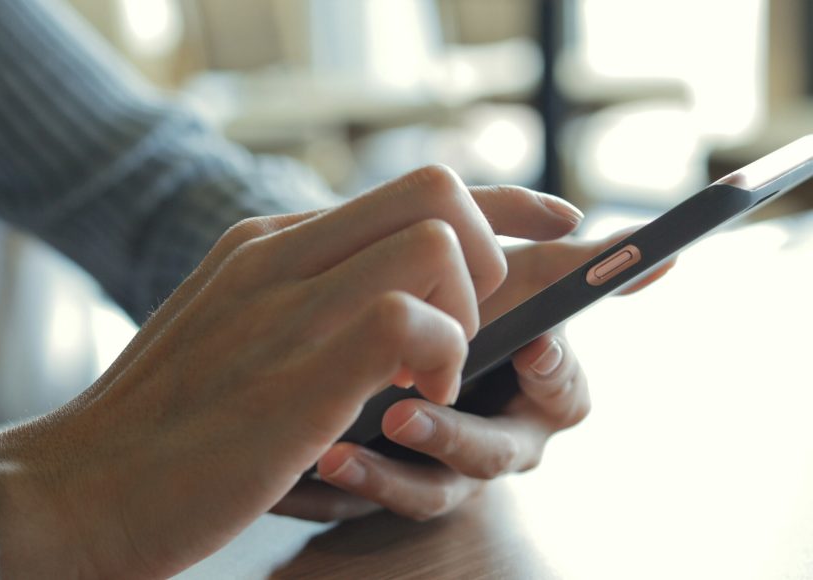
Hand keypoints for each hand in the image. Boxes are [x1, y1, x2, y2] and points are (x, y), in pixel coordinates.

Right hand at [0, 166, 590, 577]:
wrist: (75, 489)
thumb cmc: (157, 430)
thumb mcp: (224, 338)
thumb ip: (294, 308)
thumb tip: (386, 308)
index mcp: (264, 246)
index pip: (405, 188)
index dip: (496, 200)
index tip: (553, 219)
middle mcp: (278, 255)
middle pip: (433, 188)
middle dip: (487, 251)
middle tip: (461, 329)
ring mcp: (286, 304)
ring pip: (434, 240)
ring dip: (463, 312)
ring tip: (425, 376)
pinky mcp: (299, 368)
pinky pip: (412, 315)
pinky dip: (436, 356)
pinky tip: (405, 400)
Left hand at [273, 228, 673, 522]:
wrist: (380, 354)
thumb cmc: (459, 307)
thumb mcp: (501, 282)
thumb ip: (562, 264)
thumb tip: (662, 251)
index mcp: (532, 387)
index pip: (564, 391)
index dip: (554, 371)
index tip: (530, 348)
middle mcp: (497, 435)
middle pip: (496, 456)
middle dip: (454, 436)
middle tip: (403, 414)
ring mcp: (444, 470)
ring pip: (432, 493)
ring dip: (388, 476)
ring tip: (337, 455)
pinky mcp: (393, 487)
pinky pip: (370, 505)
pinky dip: (343, 485)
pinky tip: (312, 461)